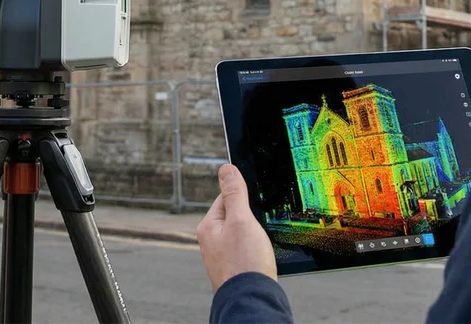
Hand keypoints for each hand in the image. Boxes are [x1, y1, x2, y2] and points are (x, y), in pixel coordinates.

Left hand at [196, 164, 277, 291]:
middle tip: (259, 229)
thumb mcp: (241, 220)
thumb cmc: (245, 263)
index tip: (257, 204)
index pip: (226, 197)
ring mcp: (223, 256)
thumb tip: (226, 168)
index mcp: (208, 226)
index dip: (244, 198)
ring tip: (260, 247)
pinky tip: (261, 257)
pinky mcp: (235, 268)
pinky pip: (247, 249)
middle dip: (251, 219)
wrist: (253, 302)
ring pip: (243, 233)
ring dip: (255, 235)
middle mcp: (212, 241)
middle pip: (236, 215)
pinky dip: (256, 249)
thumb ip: (234, 193)